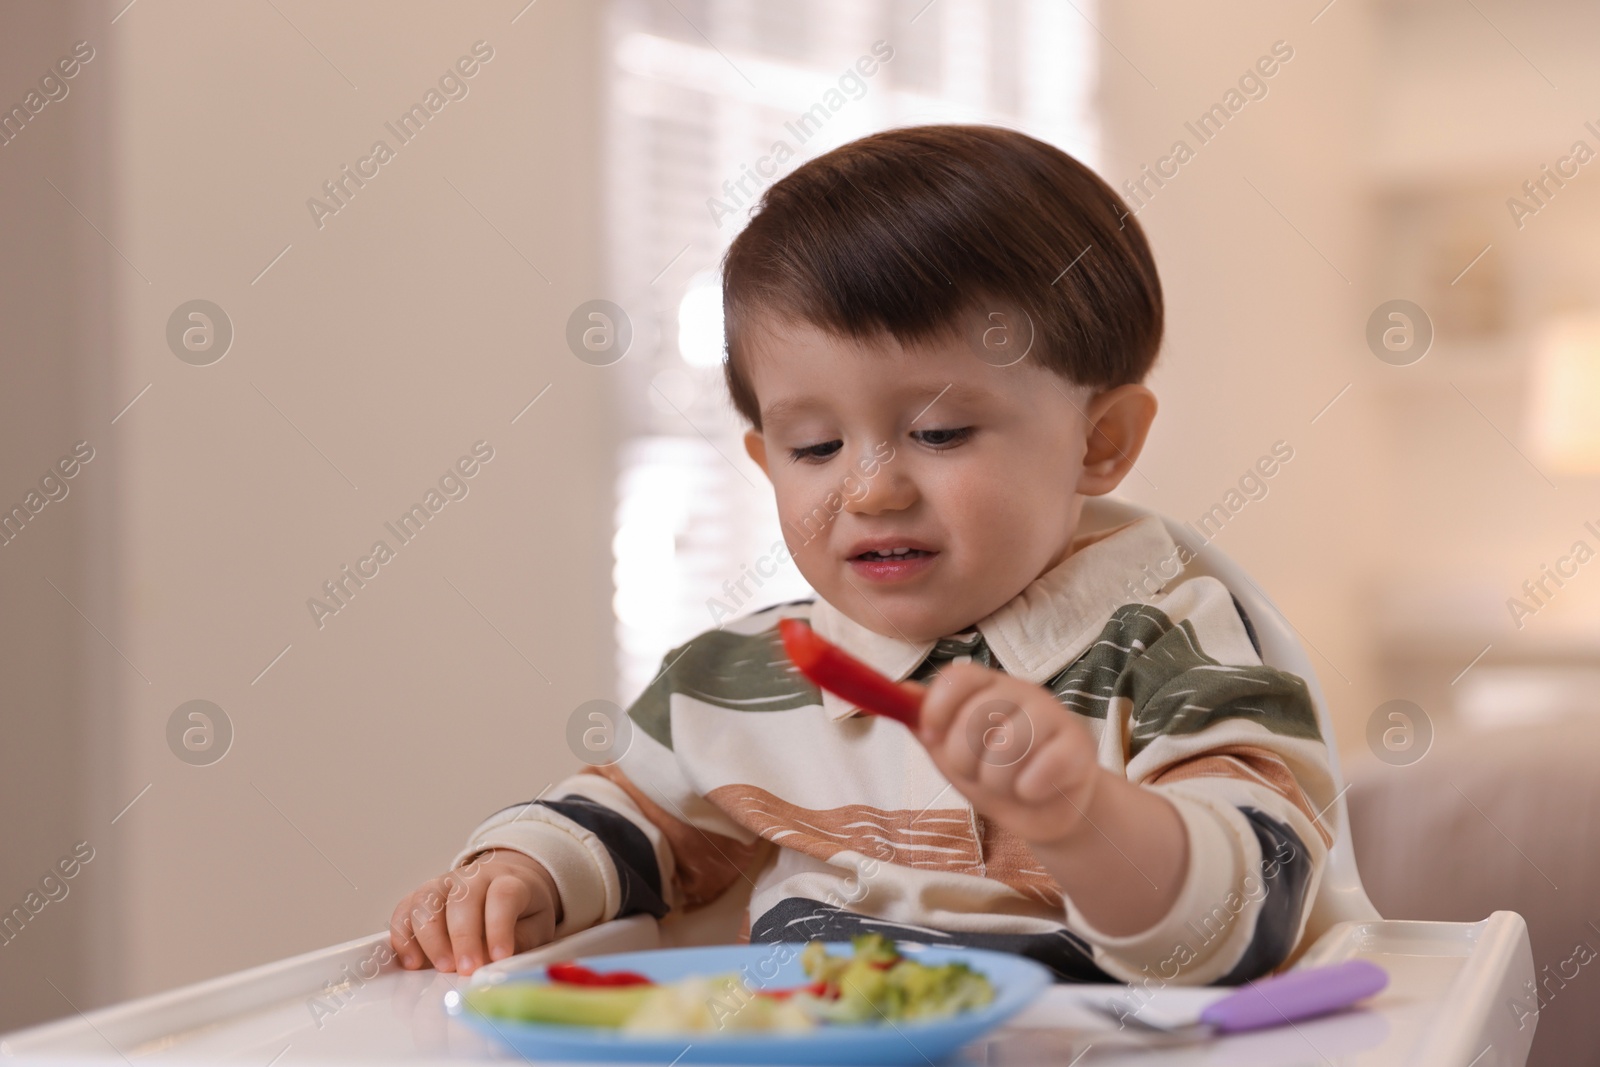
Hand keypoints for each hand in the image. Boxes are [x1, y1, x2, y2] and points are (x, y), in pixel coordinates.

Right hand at [389, 848, 562, 975]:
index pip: (503, 895)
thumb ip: (522, 942)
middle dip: (463, 936)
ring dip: (431, 937)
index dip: (499, 926)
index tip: (499, 957)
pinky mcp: (421, 896)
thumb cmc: (523, 911)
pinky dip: (403, 936)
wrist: (505, 884)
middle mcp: (473, 877)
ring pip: (427, 901)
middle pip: (462, 898)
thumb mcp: (537, 926)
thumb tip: (497, 964)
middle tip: (467, 968)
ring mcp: (444, 884)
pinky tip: (412, 962)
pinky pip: (403, 910)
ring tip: (443, 967)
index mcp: (509, 880)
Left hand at [914, 662, 1103, 846]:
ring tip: (1008, 785)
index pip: (959, 676)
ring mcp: (1053, 716)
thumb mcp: (950, 752)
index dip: (938, 707)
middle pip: (977, 713)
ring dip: (997, 781)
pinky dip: (1029, 790)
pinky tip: (1034, 790)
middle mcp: (1022, 693)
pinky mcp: (1079, 747)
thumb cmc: (995, 774)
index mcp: (988, 688)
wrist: (1045, 810)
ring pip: (1008, 746)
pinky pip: (1043, 768)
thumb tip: (900, 691)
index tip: (930, 737)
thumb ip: (925, 723)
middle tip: (978, 772)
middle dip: (965, 758)